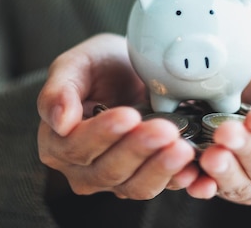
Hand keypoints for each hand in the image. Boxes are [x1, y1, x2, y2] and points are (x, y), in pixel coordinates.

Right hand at [37, 33, 196, 198]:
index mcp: (58, 143)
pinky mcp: (146, 178)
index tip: (128, 115)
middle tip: (164, 129)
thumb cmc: (100, 68)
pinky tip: (192, 167)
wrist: (131, 72)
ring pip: (136, 185)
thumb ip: (59, 89)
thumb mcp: (76, 64)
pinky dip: (178, 179)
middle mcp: (83, 169)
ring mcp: (116, 179)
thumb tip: (60, 121)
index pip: (77, 146)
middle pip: (109, 169)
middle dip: (139, 149)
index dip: (103, 133)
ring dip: (160, 167)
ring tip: (181, 146)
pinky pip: (162, 186)